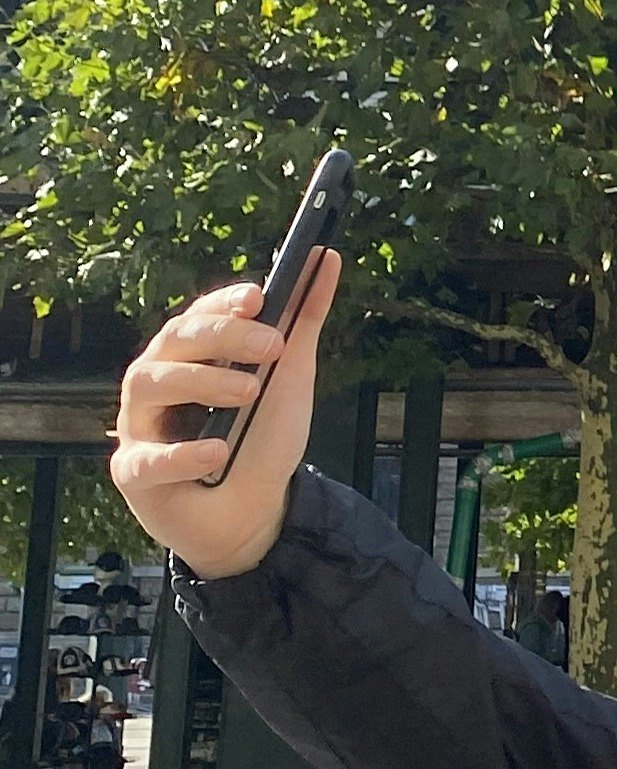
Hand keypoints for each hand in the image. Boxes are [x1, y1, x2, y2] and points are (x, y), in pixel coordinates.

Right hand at [111, 251, 341, 579]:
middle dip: (222, 336)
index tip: (258, 297)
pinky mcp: (135, 473)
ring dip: (203, 381)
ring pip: (149, 384)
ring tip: (251, 391)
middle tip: (271, 347)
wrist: (256, 509)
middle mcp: (158, 381)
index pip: (198, 315)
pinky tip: (217, 451)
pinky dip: (183, 453)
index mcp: (190, 355)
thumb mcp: (290, 374)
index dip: (223, 303)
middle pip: (173, 341)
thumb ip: (303, 319)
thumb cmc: (262, 437)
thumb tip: (329, 259)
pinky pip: (146, 459)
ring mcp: (140, 426)